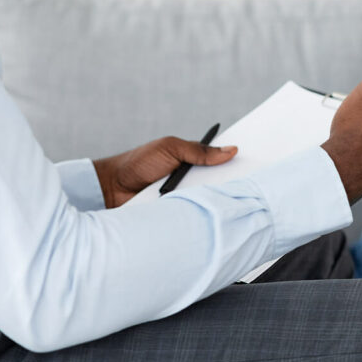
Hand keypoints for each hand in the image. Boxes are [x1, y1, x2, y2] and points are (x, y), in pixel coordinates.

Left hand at [93, 138, 236, 208]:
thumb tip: (231, 150)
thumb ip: (199, 150)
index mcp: (191, 161)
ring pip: (209, 199)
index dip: (233, 163)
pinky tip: (207, 211)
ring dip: (213, 197)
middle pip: (218, 182)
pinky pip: (195, 213)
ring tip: (222, 197)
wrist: (112, 189)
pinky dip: (200, 211)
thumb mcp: (170, 148)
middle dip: (229, 182)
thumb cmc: (138, 163)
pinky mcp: (178, 213)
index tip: (249, 163)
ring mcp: (185, 197)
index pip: (219, 163)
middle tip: (243, 182)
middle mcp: (191, 180)